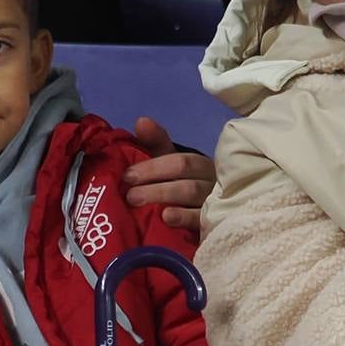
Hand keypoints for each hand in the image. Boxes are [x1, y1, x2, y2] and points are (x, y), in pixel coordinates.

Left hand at [123, 117, 215, 232]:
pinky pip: (203, 221)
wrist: (209, 215)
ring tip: (142, 205)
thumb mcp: (170, 162)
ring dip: (167, 200)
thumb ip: (156, 142)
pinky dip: (185, 218)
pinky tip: (168, 219)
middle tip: (131, 196)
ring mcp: (215, 205)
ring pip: (194, 199)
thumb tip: (141, 120)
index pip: (181, 162)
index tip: (128, 176)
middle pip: (187, 182)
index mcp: (200, 166)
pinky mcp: (214, 225)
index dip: (154, 168)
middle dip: (157, 188)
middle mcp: (212, 183)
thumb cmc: (183, 184)